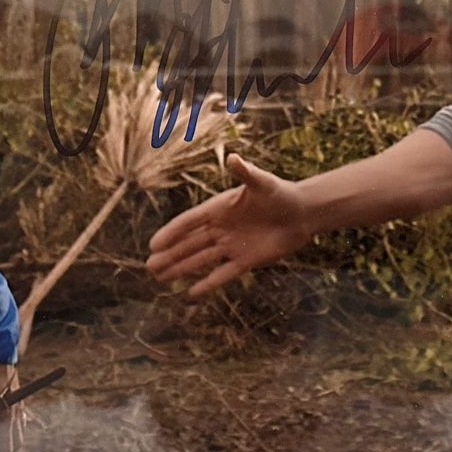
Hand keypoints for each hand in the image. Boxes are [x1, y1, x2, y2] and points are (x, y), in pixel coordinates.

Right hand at [145, 152, 313, 296]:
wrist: (302, 213)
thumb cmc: (280, 193)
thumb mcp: (262, 182)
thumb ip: (245, 173)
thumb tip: (233, 158)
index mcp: (219, 208)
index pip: (190, 222)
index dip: (172, 233)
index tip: (154, 245)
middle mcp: (221, 228)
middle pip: (190, 244)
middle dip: (170, 255)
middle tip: (149, 266)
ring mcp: (231, 246)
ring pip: (201, 259)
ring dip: (181, 268)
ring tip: (160, 277)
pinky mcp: (245, 261)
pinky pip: (223, 274)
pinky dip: (208, 283)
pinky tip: (192, 293)